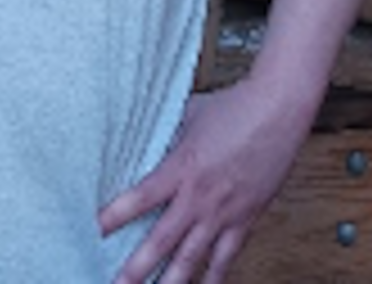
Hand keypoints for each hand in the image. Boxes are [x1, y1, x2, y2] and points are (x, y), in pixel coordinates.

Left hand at [99, 75, 313, 283]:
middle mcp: (199, 197)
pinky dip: (214, 279)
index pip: (139, 198)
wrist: (279, 108)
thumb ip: (170, 136)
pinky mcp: (245, 219)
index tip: (91, 232)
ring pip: (191, 260)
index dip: (113, 217)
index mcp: (182, 167)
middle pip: (160, 242)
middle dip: (135, 271)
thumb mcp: (192, 115)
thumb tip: (150, 142)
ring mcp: (223, 212)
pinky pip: (227, 258)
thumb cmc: (236, 105)